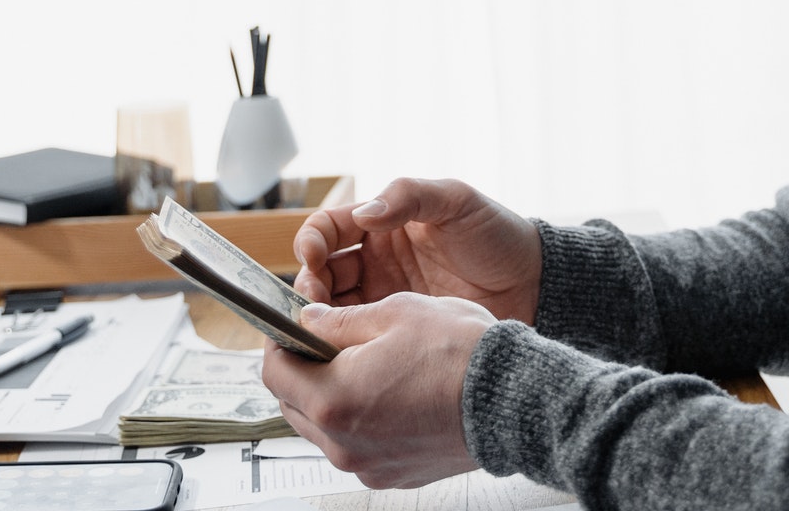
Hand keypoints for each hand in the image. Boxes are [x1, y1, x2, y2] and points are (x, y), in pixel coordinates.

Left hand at [261, 293, 494, 487]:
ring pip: (323, 427)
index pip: (274, 371)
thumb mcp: (394, 313)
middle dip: (304, 369)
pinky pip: (356, 445)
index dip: (281, 341)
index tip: (294, 326)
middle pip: (294, 403)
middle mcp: (342, 442)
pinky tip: (390, 393)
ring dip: (331, 396)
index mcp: (333, 398)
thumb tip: (308, 321)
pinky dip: (360, 420)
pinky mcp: (391, 475)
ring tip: (367, 366)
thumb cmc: (461, 355)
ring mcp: (367, 464)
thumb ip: (337, 320)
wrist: (514, 399)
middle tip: (329, 341)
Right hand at [292, 178, 541, 323]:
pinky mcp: (398, 331)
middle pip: (321, 272)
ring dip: (319, 317)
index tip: (312, 255)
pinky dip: (343, 342)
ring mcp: (385, 298)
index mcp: (383, 223)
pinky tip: (343, 348)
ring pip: (333, 308)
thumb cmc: (497, 235)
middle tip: (313, 304)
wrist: (535, 285)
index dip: (312, 240)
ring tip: (323, 328)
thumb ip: (410, 196)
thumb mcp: (457, 201)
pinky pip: (359, 337)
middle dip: (308, 285)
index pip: (329, 228)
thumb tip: (364, 213)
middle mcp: (376, 261)